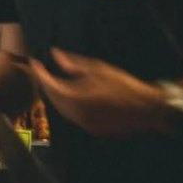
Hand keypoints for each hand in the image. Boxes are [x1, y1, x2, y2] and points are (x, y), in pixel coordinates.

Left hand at [29, 48, 171, 137]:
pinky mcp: (94, 129)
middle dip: (45, 84)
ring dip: (54, 96)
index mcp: (77, 98)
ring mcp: (86, 124)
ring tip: (52, 81)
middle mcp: (78, 114)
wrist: (147, 109)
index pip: (50, 85)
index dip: (40, 73)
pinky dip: (66, 106)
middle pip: (53, 99)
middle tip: (41, 70)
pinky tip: (68, 95)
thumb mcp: (98, 68)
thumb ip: (73, 63)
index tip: (35, 62)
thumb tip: (55, 53)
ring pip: (62, 110)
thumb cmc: (123, 85)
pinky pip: (73, 117)